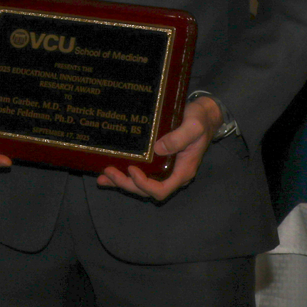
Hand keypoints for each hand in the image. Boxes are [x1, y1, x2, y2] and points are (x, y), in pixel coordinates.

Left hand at [98, 96, 220, 199]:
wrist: (203, 115)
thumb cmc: (200, 120)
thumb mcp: (193, 126)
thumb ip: (178, 138)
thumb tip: (158, 149)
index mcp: (183, 171)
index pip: (162, 189)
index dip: (145, 184)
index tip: (132, 169)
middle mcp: (172, 175)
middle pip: (147, 190)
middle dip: (127, 184)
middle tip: (108, 171)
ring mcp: (164, 171)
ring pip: (141, 185)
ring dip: (121, 182)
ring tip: (102, 177)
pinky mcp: (157, 163)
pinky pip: (140, 174)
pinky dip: (123, 176)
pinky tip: (107, 174)